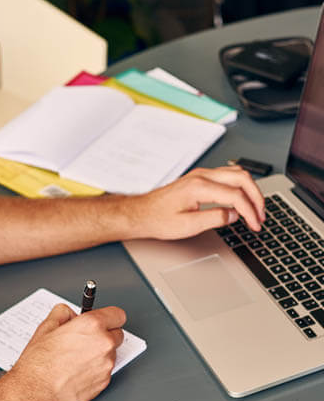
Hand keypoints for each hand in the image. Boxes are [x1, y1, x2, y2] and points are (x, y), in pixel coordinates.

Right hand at [9, 303, 125, 400]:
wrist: (36, 392)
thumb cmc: (39, 363)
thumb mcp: (45, 327)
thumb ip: (62, 313)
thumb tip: (69, 314)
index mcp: (91, 325)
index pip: (117, 314)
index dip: (108, 316)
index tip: (103, 319)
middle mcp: (103, 343)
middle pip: (118, 334)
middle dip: (104, 334)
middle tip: (86, 338)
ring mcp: (106, 364)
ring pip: (111, 353)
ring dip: (100, 353)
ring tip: (77, 357)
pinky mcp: (104, 382)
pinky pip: (106, 370)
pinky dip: (96, 369)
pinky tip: (77, 370)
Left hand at [128, 165, 265, 239]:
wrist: (140, 213)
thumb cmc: (157, 219)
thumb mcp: (187, 226)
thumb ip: (214, 219)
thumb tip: (234, 215)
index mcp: (199, 187)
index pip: (236, 196)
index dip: (250, 212)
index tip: (255, 224)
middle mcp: (201, 176)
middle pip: (242, 179)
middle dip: (257, 198)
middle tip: (261, 216)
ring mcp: (200, 175)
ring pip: (237, 174)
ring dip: (250, 191)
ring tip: (255, 209)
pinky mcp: (199, 179)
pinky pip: (228, 176)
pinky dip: (240, 187)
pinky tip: (242, 200)